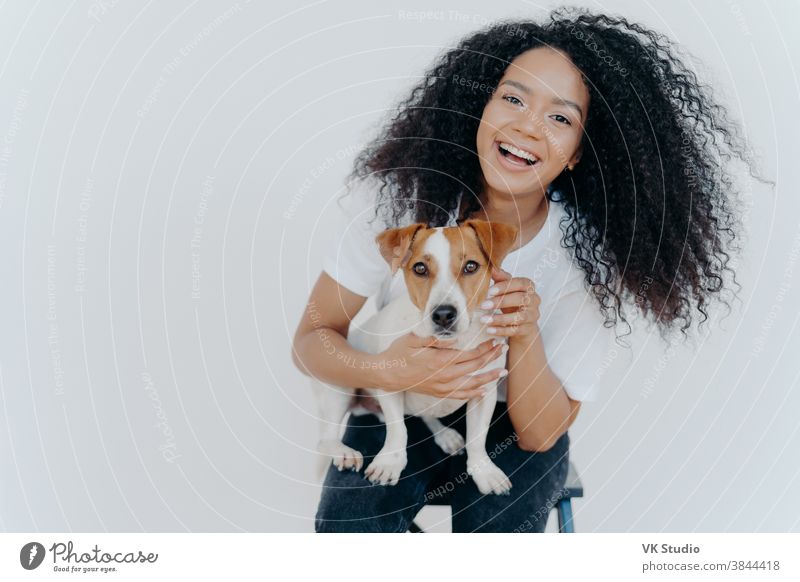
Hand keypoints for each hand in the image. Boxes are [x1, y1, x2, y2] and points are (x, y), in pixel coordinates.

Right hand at [374, 333, 507, 399]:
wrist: (385, 373)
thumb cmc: (398, 353)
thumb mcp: (413, 339)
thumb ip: (435, 338)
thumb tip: (455, 338)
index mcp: (440, 360)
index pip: (470, 354)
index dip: (485, 348)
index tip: (495, 341)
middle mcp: (444, 375)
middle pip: (474, 367)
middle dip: (491, 358)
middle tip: (503, 350)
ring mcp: (442, 386)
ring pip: (471, 383)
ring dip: (488, 377)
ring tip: (502, 372)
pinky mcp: (438, 393)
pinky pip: (460, 395)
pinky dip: (474, 394)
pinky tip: (484, 391)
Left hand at [480, 266, 539, 341]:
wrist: (522, 323)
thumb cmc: (512, 301)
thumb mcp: (506, 289)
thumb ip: (500, 278)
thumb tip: (491, 267)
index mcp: (529, 287)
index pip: (520, 283)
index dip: (505, 286)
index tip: (489, 291)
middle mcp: (534, 300)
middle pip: (520, 299)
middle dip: (500, 302)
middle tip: (483, 305)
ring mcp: (533, 315)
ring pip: (518, 317)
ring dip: (499, 318)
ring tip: (483, 319)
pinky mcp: (528, 329)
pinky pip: (515, 330)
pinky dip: (501, 330)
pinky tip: (489, 330)